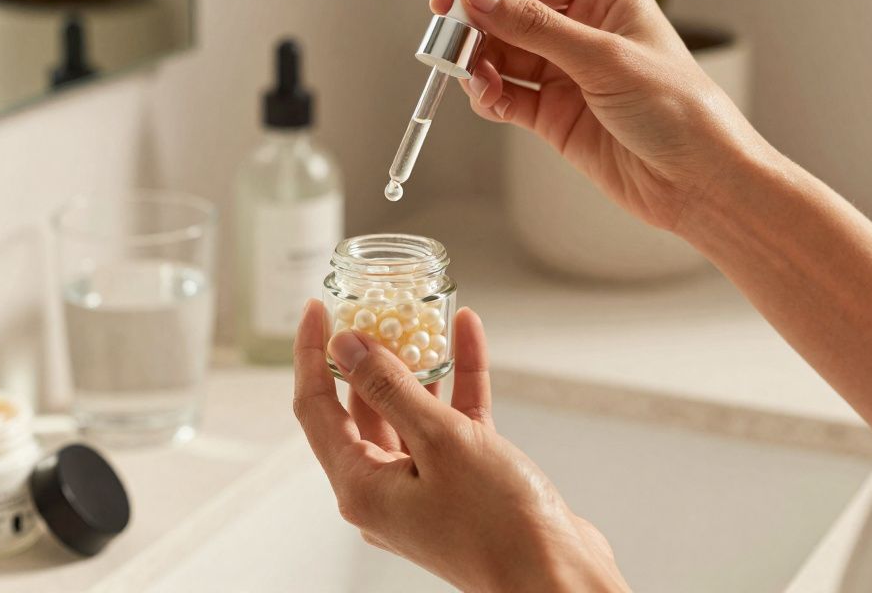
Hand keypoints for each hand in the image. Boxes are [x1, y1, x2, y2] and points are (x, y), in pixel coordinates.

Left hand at [292, 300, 629, 592]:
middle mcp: (385, 488)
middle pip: (361, 407)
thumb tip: (348, 346)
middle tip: (376, 306)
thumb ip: (390, 388)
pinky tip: (467, 335)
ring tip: (422, 314)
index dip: (312, 354)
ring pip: (410, 410)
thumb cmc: (499, 526)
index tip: (318, 308)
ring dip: (419, 362)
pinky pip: (451, 421)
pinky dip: (458, 380)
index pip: (315, 407)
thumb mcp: (441, 442)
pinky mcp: (464, 482)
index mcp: (361, 486)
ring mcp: (424, 486)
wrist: (559, 580)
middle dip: (369, 353)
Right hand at [430, 0, 765, 230]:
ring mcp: (565, 74)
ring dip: (478, 66)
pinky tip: (488, 100)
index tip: (446, 2)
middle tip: (447, 48)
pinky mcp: (553, 115)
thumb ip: (535, 27)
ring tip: (474, 80)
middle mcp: (581, 31)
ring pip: (500, 58)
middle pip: (506, 15)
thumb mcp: (604, 59)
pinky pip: (506, 97)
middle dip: (475, 29)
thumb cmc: (678, 112)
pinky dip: (488, 97)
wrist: (699, 184)